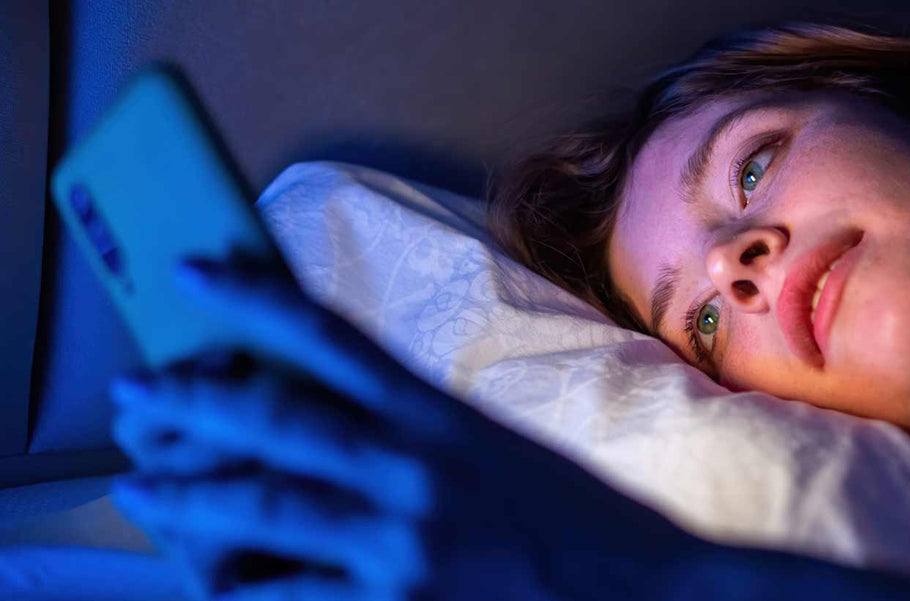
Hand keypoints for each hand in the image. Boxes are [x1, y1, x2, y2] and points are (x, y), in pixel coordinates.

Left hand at [110, 257, 702, 600]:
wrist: (650, 594)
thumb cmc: (582, 526)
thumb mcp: (503, 455)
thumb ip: (425, 434)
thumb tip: (345, 418)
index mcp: (445, 418)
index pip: (335, 336)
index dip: (256, 298)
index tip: (198, 272)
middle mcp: (417, 469)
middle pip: (278, 416)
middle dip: (193, 399)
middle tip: (137, 391)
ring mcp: (404, 541)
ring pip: (264, 506)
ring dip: (190, 496)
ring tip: (144, 488)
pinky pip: (290, 599)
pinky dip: (241, 592)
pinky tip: (210, 585)